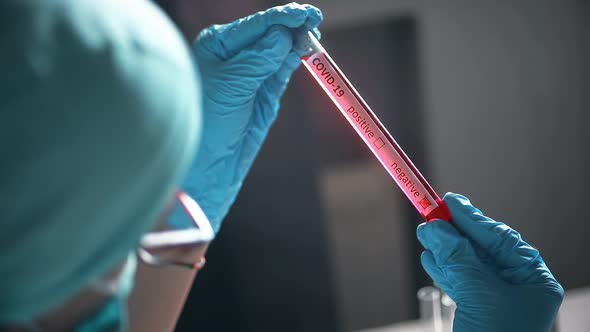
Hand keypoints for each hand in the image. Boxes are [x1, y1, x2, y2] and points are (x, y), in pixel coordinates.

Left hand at [184, 3, 322, 231]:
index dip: (282, 17)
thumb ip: (259, 59)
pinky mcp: (265, 94)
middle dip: (292, 27)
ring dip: (296, 43)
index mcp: (218, 45)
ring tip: (313, 37)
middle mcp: (234, 55)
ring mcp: (252, 74)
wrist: (207, 164)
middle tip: (314, 22)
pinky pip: (283, 71)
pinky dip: (294, 61)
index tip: (306, 14)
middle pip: (270, 34)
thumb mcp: (232, 86)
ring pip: (280, 52)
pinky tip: (304, 51)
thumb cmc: (207, 120)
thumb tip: (284, 35)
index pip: (256, 25)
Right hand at [417, 193, 563, 331]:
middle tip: (430, 216)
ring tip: (426, 236)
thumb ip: (458, 258)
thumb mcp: (480, 295)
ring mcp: (496, 299)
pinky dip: (442, 269)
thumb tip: (437, 228)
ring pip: (466, 264)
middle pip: (481, 248)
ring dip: (444, 250)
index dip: (471, 218)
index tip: (447, 201)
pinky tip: (430, 259)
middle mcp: (516, 286)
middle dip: (454, 233)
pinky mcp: (477, 309)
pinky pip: (459, 281)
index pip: (500, 238)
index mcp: (532, 280)